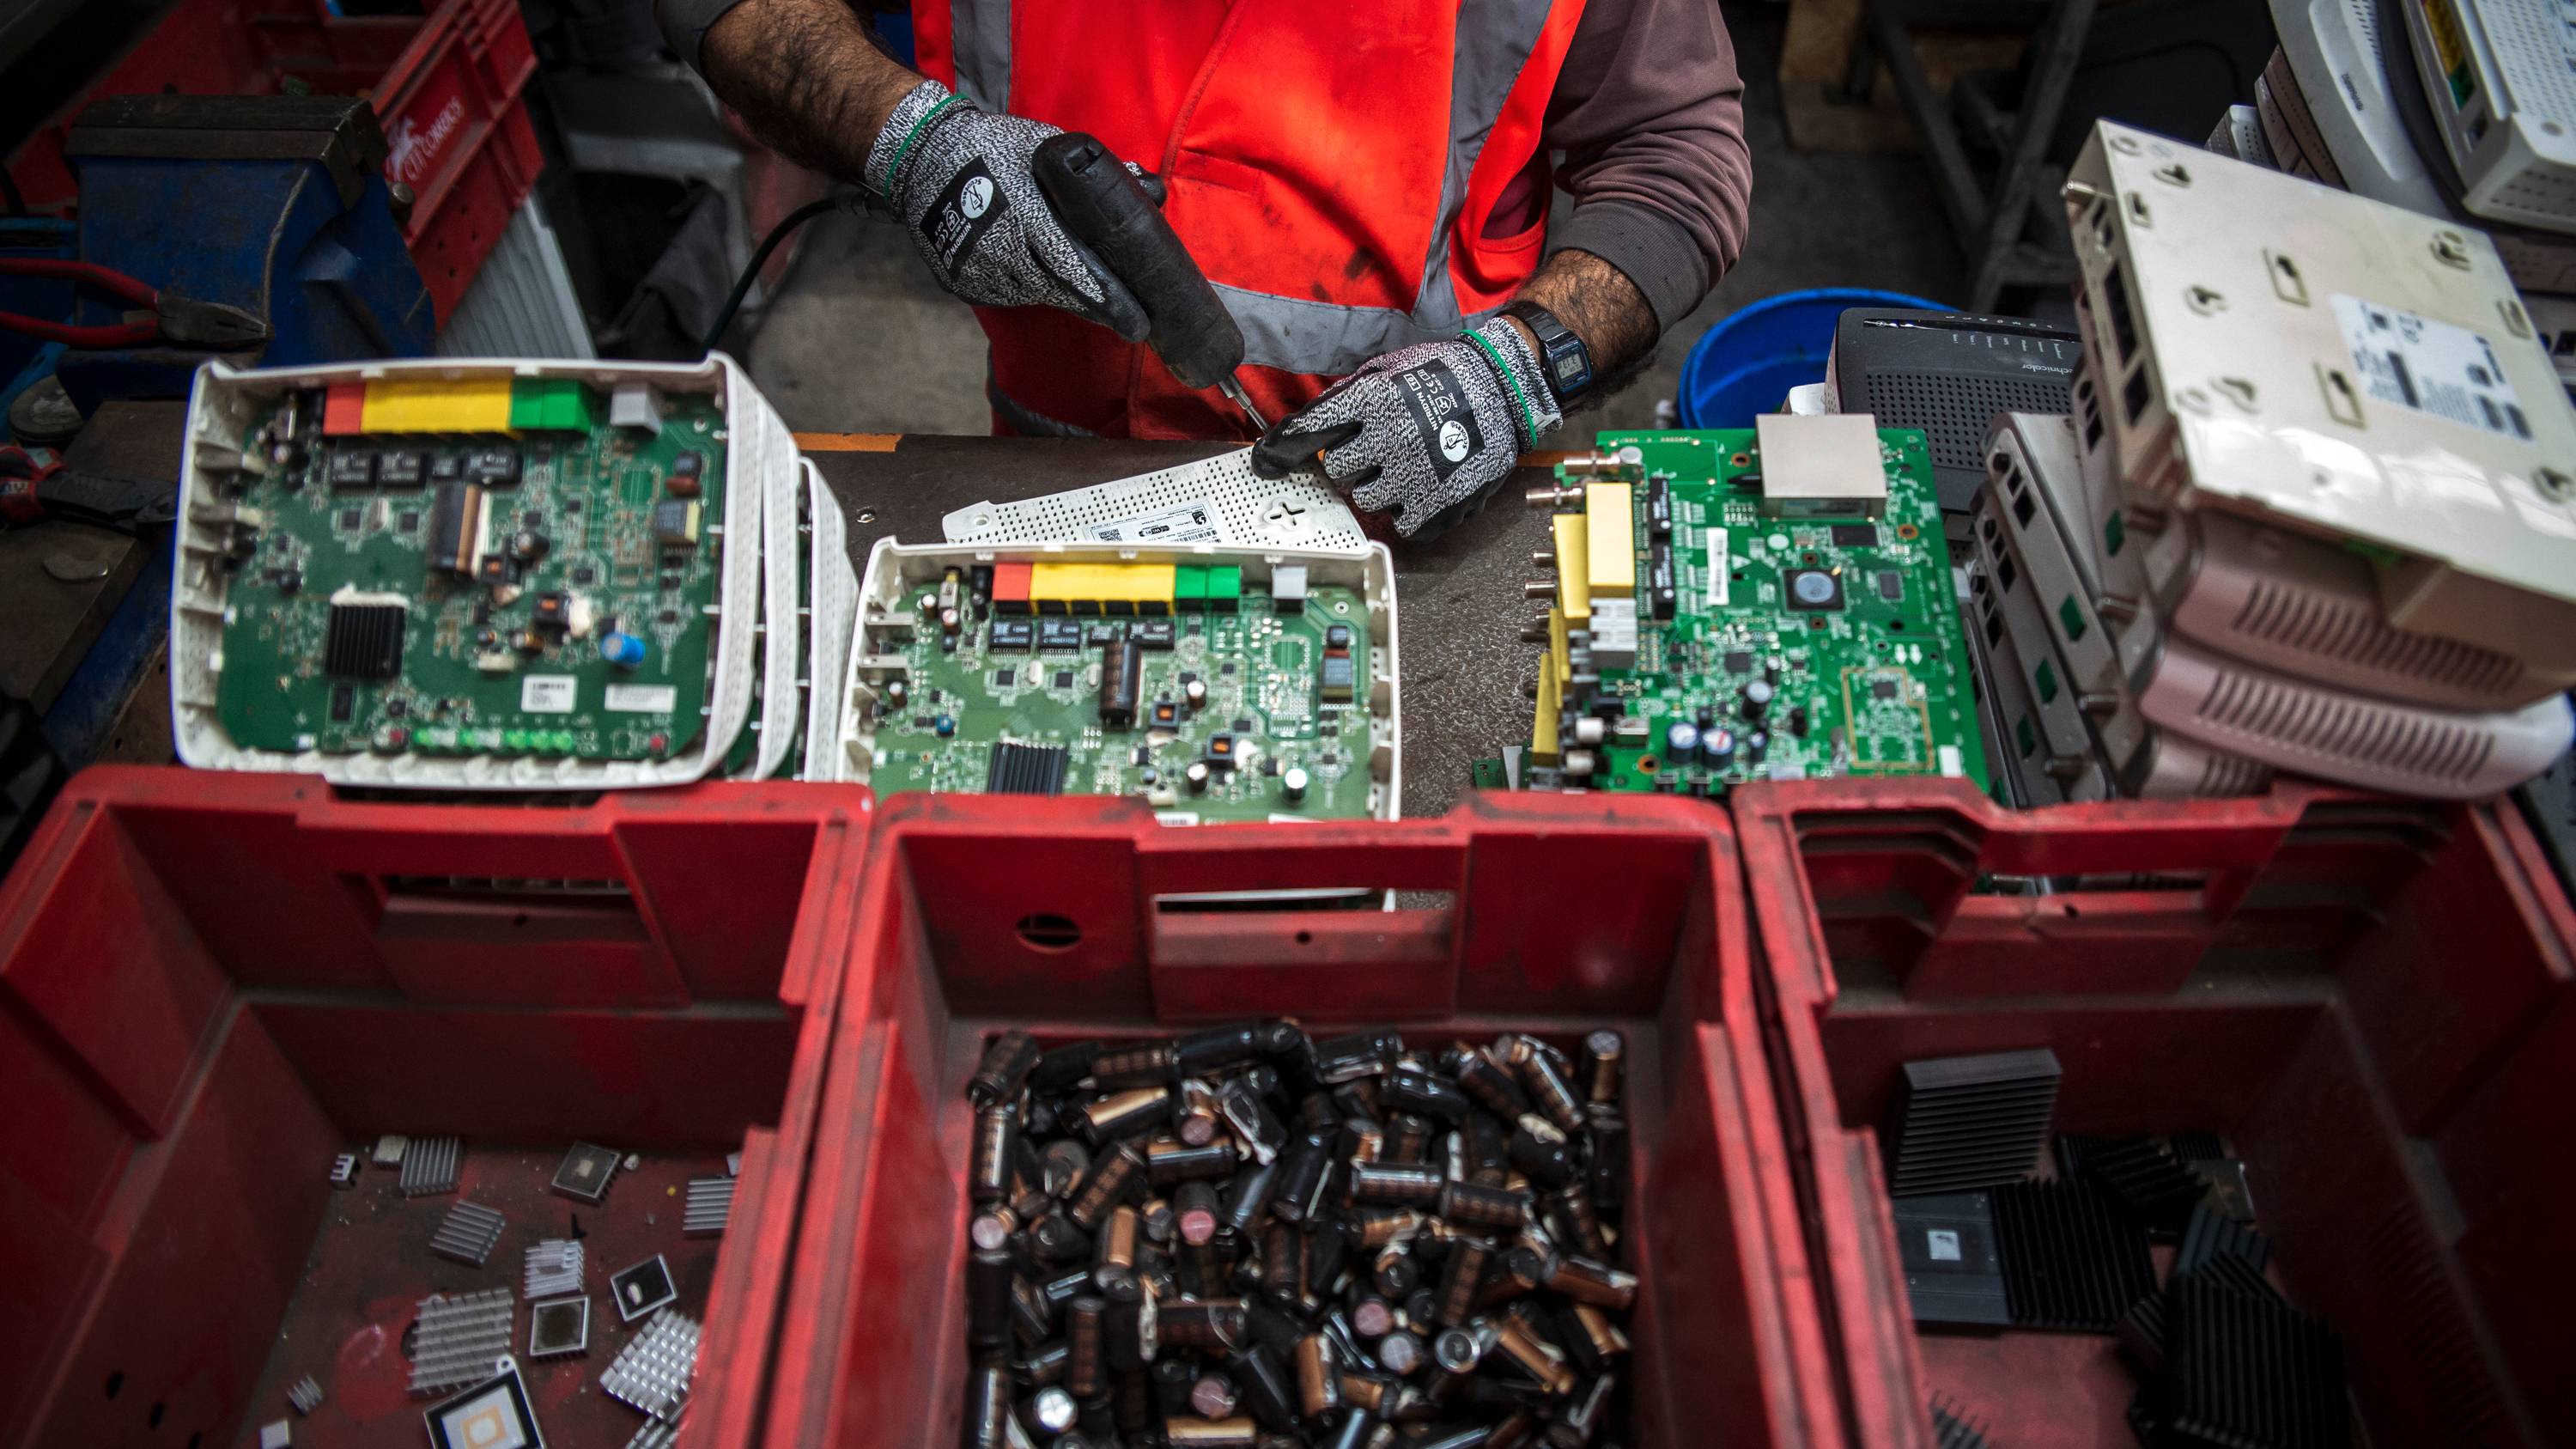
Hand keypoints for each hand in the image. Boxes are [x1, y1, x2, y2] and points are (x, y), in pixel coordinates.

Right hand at [864, 80, 1149, 336]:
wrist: (920, 156)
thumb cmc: (991, 146)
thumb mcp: (1042, 146)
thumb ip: (1091, 172)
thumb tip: (1149, 188)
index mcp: (1024, 215)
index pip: (1072, 266)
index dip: (1104, 296)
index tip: (1134, 319)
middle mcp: (999, 251)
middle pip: (1058, 291)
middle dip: (1095, 307)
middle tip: (1131, 322)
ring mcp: (977, 272)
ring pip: (1033, 296)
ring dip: (1061, 295)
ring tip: (1088, 295)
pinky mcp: (961, 285)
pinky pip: (1006, 294)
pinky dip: (1026, 288)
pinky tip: (1037, 275)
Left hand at [1249, 317, 1562, 539]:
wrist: (1505, 389)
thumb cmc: (1443, 375)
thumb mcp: (1390, 369)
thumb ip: (1347, 398)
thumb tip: (1306, 427)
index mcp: (1370, 401)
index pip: (1309, 432)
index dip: (1281, 449)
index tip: (1266, 462)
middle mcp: (1387, 439)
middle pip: (1338, 471)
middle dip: (1354, 464)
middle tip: (1381, 451)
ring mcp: (1413, 475)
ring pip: (1367, 501)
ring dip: (1381, 489)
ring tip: (1407, 468)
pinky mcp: (1436, 505)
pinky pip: (1401, 524)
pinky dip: (1410, 511)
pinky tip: (1425, 487)